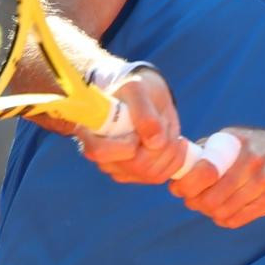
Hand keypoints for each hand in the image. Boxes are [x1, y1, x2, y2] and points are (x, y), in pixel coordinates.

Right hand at [74, 67, 186, 183]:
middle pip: (134, 166)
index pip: (100, 151)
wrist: (147, 98)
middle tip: (163, 123)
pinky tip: (174, 141)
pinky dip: (175, 158)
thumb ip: (143, 111)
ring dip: (169, 149)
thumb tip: (155, 142)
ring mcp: (118, 168)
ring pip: (151, 173)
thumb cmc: (136, 91)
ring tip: (167, 127)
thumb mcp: (137, 89)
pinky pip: (161, 175)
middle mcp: (100, 154)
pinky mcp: (136, 175)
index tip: (138, 133)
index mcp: (90, 131)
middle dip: (158, 145)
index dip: (126, 146)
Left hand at [169, 127, 264, 228]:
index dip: (186, 184)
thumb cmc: (250, 149)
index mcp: (237, 143)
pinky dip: (224, 219)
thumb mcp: (230, 139)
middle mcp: (253, 162)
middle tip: (191, 199)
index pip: (205, 170)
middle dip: (194, 202)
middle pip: (211, 198)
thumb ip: (204, 150)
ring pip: (223, 211)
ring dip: (209, 211)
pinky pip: (237, 220)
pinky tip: (224, 210)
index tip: (179, 188)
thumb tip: (176, 170)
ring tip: (207, 204)